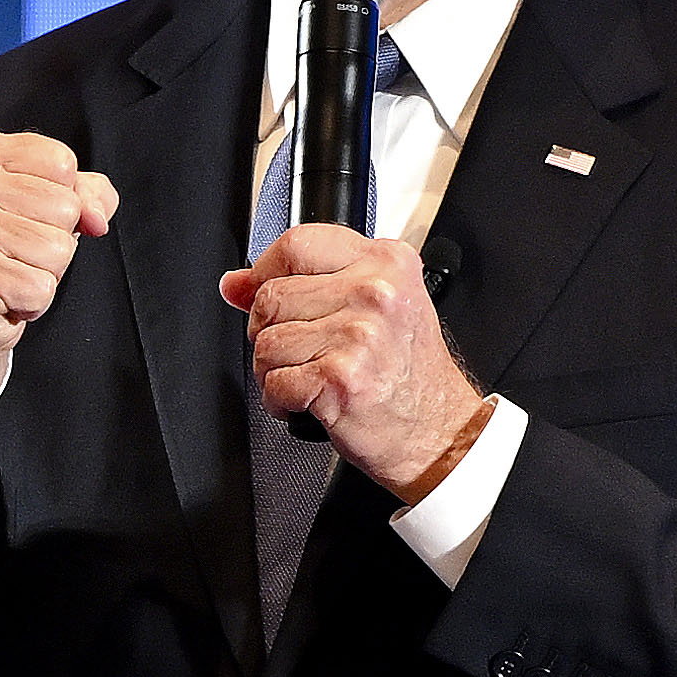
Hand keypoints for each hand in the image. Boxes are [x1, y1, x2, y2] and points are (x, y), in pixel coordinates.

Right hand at [0, 128, 119, 410]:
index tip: (19, 217)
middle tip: (11, 253)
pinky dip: (32, 303)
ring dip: (44, 274)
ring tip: (7, 274)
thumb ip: (83, 193)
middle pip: (65, 207)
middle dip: (53, 240)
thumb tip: (98, 219)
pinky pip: (42, 288)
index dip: (60, 199)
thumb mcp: (38, 204)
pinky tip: (0, 298)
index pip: (62, 164)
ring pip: (59, 249)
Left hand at [221, 224, 484, 496]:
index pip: (297, 244)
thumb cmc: (410, 374)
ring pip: (267, 342)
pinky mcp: (339, 379)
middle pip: (272, 296)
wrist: (441, 432)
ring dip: (274, 370)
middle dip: (268, 331)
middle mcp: (375, 293)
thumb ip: (313, 283)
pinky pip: (274, 382)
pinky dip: (281, 401)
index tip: (255, 289)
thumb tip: (236, 283)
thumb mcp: (380, 308)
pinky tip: (309, 402)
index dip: (265, 269)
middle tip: (298, 351)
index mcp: (386, 263)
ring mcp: (358, 335)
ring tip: (308, 379)